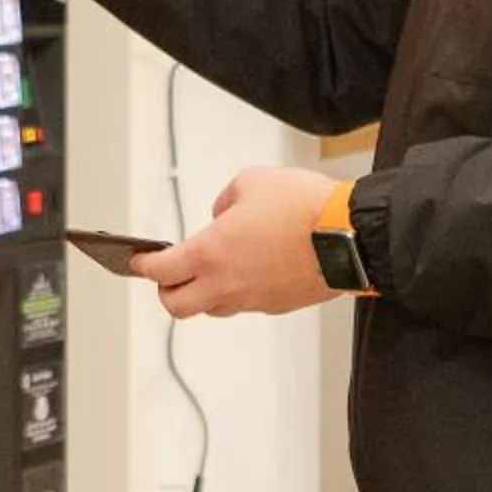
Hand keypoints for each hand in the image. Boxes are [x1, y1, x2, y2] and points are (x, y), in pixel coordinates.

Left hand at [132, 167, 340, 318]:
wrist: (351, 236)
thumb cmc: (304, 207)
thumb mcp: (252, 182)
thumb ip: (225, 200)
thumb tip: (221, 215)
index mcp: (210, 254)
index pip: (160, 270)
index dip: (144, 265)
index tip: (139, 260)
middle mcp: (226, 285)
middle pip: (177, 306)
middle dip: (167, 290)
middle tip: (169, 273)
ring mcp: (253, 300)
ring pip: (213, 308)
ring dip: (204, 294)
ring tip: (212, 270)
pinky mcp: (278, 305)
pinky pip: (246, 304)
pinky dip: (238, 291)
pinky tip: (250, 269)